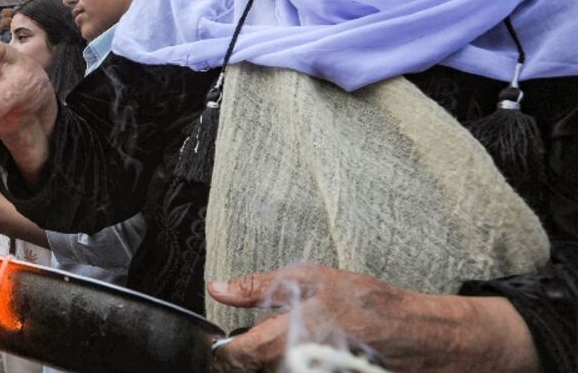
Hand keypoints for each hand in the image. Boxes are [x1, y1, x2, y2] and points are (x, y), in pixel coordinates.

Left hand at [208, 264, 539, 372]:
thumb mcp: (312, 278)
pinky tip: (305, 355)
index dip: (223, 353)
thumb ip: (258, 286)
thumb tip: (218, 289)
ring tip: (290, 346)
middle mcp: (302, 366)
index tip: (222, 344)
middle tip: (257, 341)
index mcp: (292, 335)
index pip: (237, 357)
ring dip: (269, 365)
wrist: (423, 336)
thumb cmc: (370, 303)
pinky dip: (293, 368)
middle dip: (247, 359)